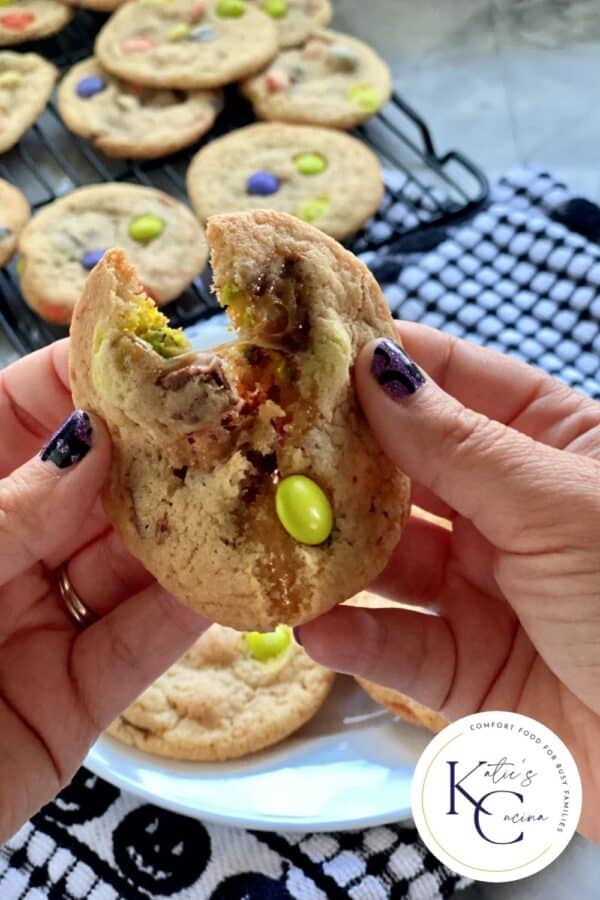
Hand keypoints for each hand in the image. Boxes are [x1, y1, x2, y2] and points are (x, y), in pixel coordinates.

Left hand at [0, 340, 207, 841]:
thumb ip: (9, 512)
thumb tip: (95, 441)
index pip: (21, 413)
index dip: (86, 378)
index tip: (158, 353)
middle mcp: (1, 554)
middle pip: (91, 488)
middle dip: (160, 453)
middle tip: (234, 419)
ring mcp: (38, 626)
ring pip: (125, 566)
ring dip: (190, 533)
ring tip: (256, 490)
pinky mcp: (71, 703)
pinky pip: (136, 650)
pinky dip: (185, 617)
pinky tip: (239, 580)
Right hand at [297, 323, 599, 843]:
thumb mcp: (558, 507)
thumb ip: (459, 446)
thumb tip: (379, 368)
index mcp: (556, 450)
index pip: (461, 384)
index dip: (392, 364)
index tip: (312, 353)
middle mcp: (515, 513)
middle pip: (411, 471)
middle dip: (343, 462)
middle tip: (268, 446)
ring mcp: (488, 591)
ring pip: (392, 559)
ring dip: (336, 553)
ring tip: (273, 537)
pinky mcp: (467, 669)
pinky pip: (398, 647)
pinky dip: (356, 639)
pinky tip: (316, 626)